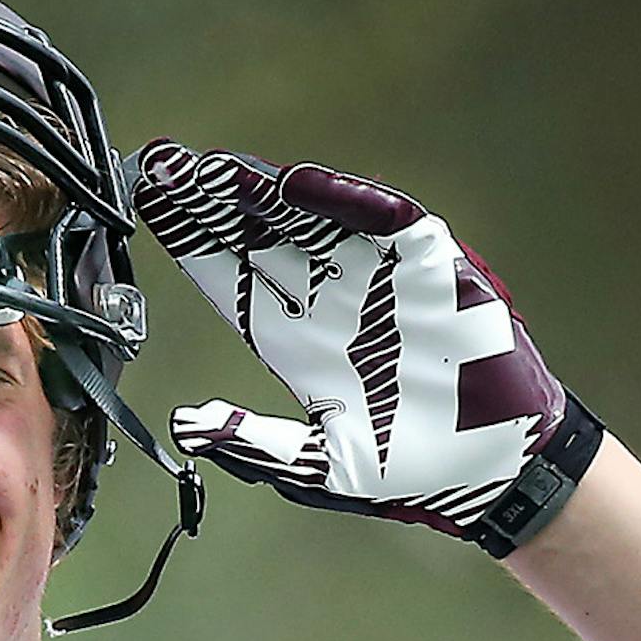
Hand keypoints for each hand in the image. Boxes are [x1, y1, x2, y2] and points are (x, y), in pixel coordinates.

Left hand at [130, 140, 585, 549]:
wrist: (496, 474)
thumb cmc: (411, 471)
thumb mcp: (318, 468)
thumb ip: (255, 445)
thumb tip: (187, 426)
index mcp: (298, 342)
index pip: (232, 277)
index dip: (190, 241)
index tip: (144, 207)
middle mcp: (331, 300)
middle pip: (260, 235)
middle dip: (211, 202)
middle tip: (160, 166)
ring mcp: (380, 279)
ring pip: (312, 218)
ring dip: (263, 191)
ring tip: (212, 168)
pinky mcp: (431, 271)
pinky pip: (387, 223)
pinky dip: (348, 201)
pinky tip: (300, 184)